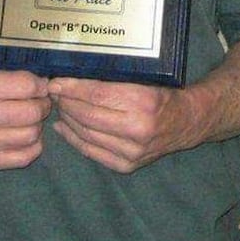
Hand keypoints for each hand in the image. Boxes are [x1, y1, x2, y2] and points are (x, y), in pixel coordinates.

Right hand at [0, 67, 50, 168]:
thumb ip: (5, 74)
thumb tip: (42, 79)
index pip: (27, 86)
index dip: (40, 83)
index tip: (40, 83)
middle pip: (33, 112)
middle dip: (42, 103)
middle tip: (39, 100)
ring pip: (31, 135)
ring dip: (36, 124)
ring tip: (29, 117)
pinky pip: (23, 157)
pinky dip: (32, 146)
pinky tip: (25, 135)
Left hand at [49, 77, 200, 172]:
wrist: (186, 123)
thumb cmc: (163, 94)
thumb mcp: (143, 78)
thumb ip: (113, 78)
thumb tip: (74, 74)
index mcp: (144, 102)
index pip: (97, 95)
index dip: (72, 89)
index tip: (55, 82)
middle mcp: (138, 129)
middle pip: (88, 116)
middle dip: (66, 103)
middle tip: (53, 92)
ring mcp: (132, 152)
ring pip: (87, 135)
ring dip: (67, 119)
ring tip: (58, 106)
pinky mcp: (127, 165)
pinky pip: (92, 152)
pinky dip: (73, 139)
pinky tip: (63, 128)